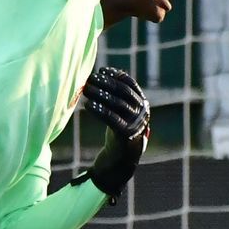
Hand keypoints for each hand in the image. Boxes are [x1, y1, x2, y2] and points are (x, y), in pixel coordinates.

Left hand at [74, 66, 149, 200]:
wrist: (122, 158)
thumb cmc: (118, 129)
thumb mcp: (120, 111)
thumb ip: (116, 95)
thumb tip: (101, 74)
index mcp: (142, 102)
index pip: (130, 83)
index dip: (115, 75)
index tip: (101, 70)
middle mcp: (142, 111)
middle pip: (122, 92)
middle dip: (105, 83)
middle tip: (89, 79)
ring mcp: (136, 123)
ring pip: (117, 104)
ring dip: (100, 95)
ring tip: (86, 90)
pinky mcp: (127, 135)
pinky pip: (112, 119)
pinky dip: (100, 111)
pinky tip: (88, 106)